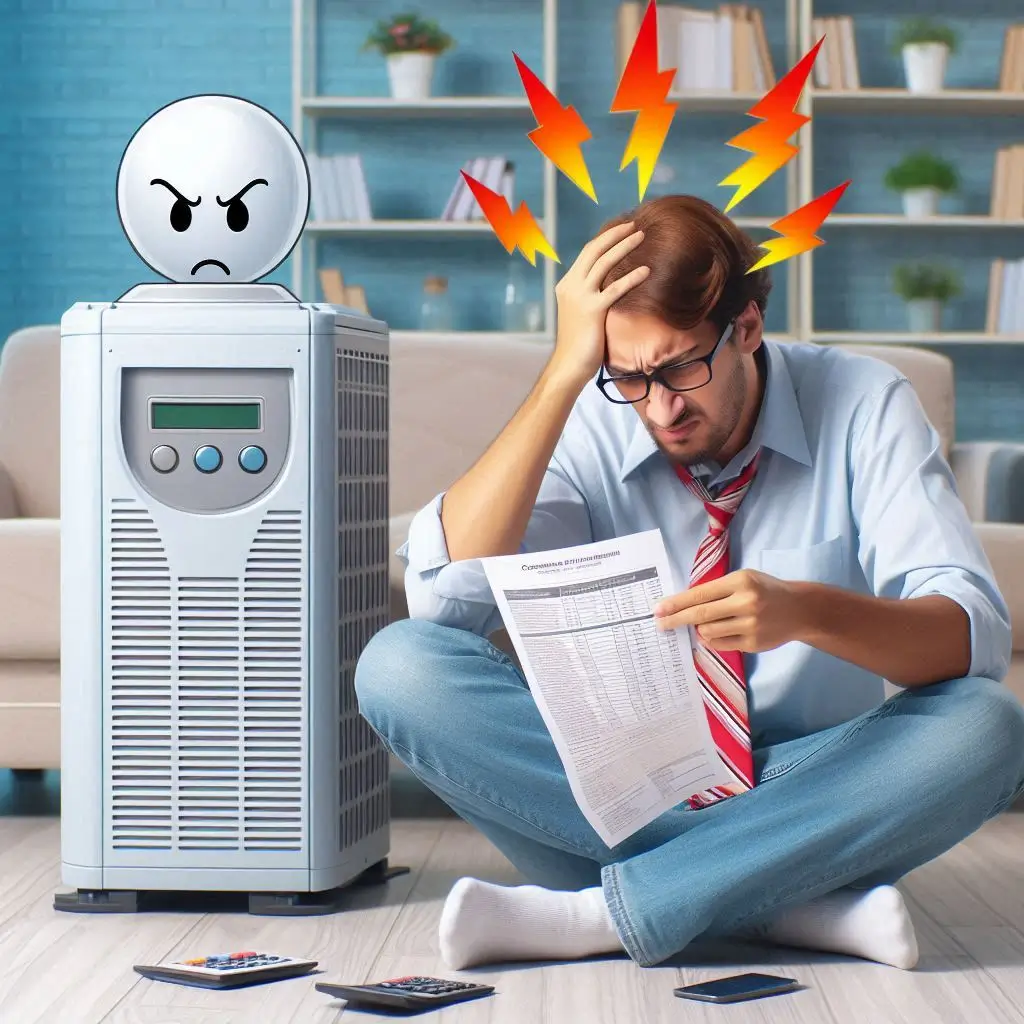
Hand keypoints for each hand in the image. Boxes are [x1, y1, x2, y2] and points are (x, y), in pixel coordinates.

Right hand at [546, 221, 650, 389]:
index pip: (587, 254)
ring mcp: (580, 297)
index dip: (605, 239)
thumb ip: (591, 297)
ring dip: (624, 246)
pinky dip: (632, 277)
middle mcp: (571, 286)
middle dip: (614, 234)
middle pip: (594, 250)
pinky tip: (646, 271)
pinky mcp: (592, 310)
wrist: (569, 366)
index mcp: (567, 285)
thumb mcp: (582, 314)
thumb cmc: (579, 344)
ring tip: (642, 236)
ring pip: (603, 262)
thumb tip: (610, 288)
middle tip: (634, 224)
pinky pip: (615, 288)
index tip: (622, 230)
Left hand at [652, 570, 807, 653]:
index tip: (658, 609)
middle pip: (700, 614)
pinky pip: (720, 644)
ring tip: (702, 623)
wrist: (800, 610)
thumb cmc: (765, 590)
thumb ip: (717, 590)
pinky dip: (712, 638)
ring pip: (708, 631)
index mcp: (741, 582)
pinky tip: (716, 632)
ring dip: (698, 629)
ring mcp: (750, 625)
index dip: (676, 603)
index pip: (700, 594)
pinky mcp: (753, 644)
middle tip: (659, 623)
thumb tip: (683, 606)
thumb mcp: (744, 579)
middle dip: (676, 619)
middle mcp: (746, 603)